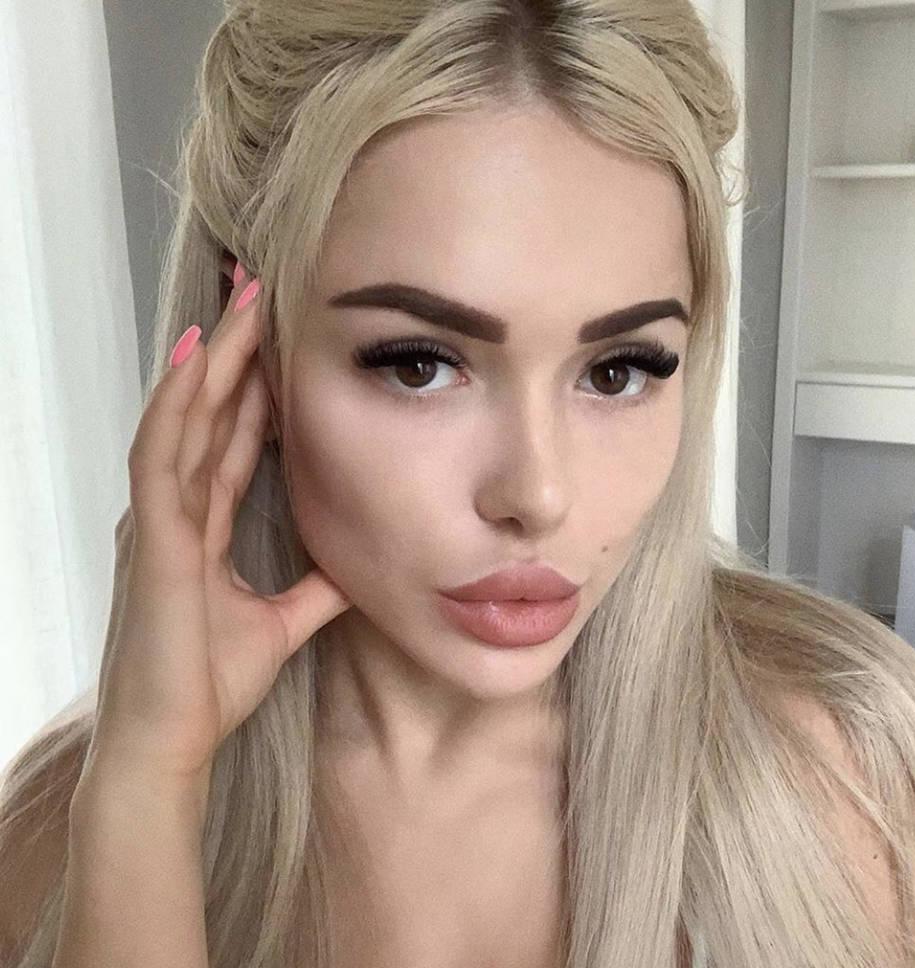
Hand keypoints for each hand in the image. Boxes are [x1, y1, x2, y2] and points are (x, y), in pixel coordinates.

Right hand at [84, 260, 350, 786]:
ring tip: (240, 303)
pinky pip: (162, 453)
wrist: (172, 741)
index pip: (228, 440)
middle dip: (234, 354)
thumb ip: (314, 590)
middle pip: (206, 415)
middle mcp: (175, 510)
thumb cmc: (209, 684)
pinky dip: (179, 403)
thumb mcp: (279, 623)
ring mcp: (158, 518)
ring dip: (213, 360)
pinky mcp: (152, 536)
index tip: (282, 343)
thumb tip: (359, 568)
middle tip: (261, 293)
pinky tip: (201, 357)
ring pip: (183, 418)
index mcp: (201, 526)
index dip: (252, 390)